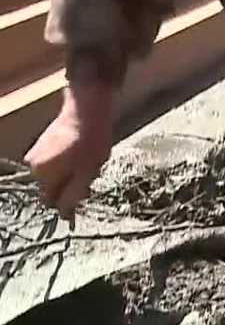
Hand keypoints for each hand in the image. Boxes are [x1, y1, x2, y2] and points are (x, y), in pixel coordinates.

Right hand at [24, 82, 115, 217]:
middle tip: (92, 174)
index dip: (70, 202)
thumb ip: (73, 195)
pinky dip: (72, 163)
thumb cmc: (90, 142)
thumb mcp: (86, 173)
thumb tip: (63, 214)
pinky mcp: (44, 144)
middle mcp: (33, 165)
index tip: (85, 194)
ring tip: (90, 162)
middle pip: (54, 188)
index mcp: (42, 175)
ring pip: (58, 175)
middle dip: (73, 186)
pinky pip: (58, 163)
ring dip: (74, 174)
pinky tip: (85, 154)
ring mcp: (37, 153)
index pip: (52, 201)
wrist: (87, 110)